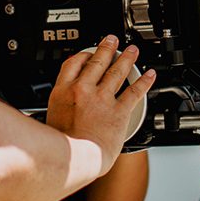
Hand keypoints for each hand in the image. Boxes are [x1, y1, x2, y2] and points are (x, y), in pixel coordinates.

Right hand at [46, 35, 154, 175]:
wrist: (75, 159)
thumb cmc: (62, 145)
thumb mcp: (49, 118)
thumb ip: (57, 105)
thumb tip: (56, 105)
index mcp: (63, 91)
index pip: (73, 63)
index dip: (83, 55)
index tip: (88, 52)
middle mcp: (83, 90)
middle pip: (97, 61)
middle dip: (106, 48)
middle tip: (112, 40)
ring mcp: (102, 99)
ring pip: (117, 72)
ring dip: (126, 58)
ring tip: (132, 51)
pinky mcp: (118, 111)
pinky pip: (134, 92)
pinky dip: (144, 82)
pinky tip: (149, 75)